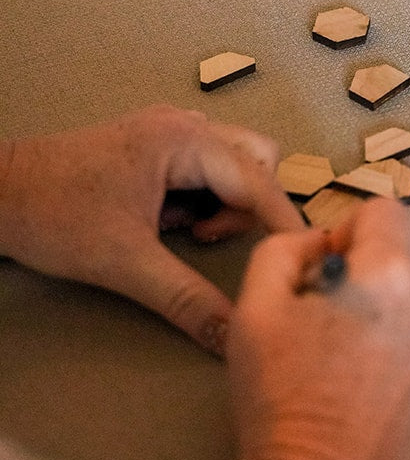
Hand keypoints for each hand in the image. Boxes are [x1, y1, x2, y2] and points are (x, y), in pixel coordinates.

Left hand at [0, 105, 298, 353]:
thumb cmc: (54, 215)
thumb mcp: (125, 264)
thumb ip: (187, 299)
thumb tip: (233, 334)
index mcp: (184, 140)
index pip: (258, 180)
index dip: (284, 222)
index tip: (305, 257)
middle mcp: (184, 125)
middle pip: (255, 161)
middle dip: (246, 206)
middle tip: (207, 239)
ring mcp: (168, 132)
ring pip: (232, 163)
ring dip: (222, 203)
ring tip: (185, 233)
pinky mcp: (152, 148)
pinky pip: (204, 169)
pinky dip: (200, 199)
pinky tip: (167, 224)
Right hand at [226, 201, 409, 459]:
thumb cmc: (281, 404)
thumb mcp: (255, 311)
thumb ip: (284, 251)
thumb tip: (319, 243)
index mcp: (392, 276)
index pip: (384, 211)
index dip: (345, 231)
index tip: (321, 273)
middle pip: (396, 267)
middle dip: (359, 287)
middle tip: (317, 336)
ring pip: (409, 313)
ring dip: (379, 326)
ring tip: (337, 377)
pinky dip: (396, 365)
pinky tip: (361, 405)